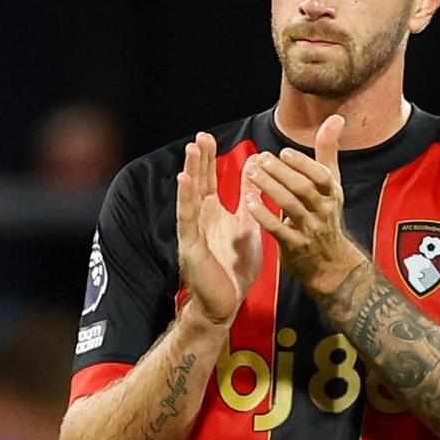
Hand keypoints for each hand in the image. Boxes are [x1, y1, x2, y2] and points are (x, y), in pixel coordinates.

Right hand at [176, 132, 262, 326]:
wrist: (227, 303)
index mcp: (212, 214)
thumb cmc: (235, 269)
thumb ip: (249, 202)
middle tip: (200, 136)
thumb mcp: (248, 227)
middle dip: (199, 160)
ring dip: (190, 172)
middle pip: (197, 183)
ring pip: (190, 196)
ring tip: (191, 149)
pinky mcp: (190, 246)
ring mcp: (192, 232)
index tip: (208, 138)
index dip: (208, 160)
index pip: (208, 181)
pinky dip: (185, 199)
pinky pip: (186, 218)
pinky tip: (184, 181)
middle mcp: (199, 219)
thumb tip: (255, 174)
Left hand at [244, 115, 364, 295]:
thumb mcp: (332, 184)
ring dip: (269, 188)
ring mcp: (310, 230)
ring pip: (290, 206)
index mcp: (332, 194)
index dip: (303, 163)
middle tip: (260, 159)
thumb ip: (328, 151)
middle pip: (303, 188)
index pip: (322, 176)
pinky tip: (248, 201)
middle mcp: (323, 211)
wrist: (331, 263)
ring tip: (251, 173)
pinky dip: (264, 214)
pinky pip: (278, 229)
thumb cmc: (326, 216)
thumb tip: (336, 118)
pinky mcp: (295, 246)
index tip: (282, 152)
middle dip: (281, 173)